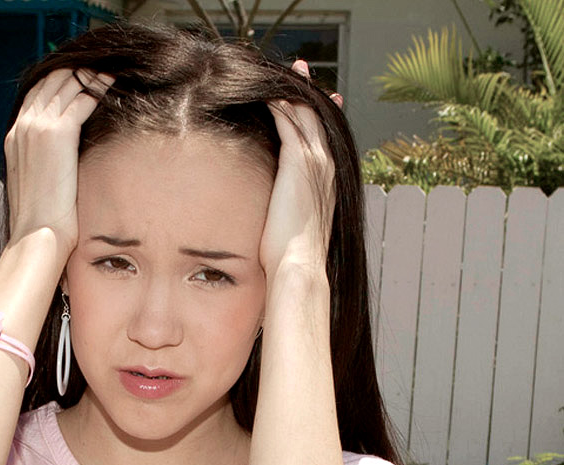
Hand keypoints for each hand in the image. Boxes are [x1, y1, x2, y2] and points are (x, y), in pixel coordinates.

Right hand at [4, 68, 113, 262]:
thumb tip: (59, 163)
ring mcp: (39, 127)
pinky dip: (99, 89)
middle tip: (101, 66)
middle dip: (76, 71)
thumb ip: (42, 162)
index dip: (59, 80)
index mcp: (14, 136)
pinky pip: (82, 100)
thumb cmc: (41, 221)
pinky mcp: (58, 134)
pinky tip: (114, 86)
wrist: (38, 234)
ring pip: (67, 86)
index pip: (36, 93)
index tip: (80, 76)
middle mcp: (23, 125)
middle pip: (51, 81)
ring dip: (91, 76)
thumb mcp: (35, 184)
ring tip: (112, 72)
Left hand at [259, 60, 337, 279]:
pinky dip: (278, 104)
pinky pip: (288, 120)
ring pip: (304, 113)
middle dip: (308, 91)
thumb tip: (283, 224)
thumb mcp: (297, 230)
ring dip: (291, 92)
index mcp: (328, 183)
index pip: (324, 137)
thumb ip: (294, 215)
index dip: (318, 114)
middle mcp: (327, 167)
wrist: (299, 265)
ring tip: (281, 72)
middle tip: (300, 68)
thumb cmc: (294, 258)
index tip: (315, 97)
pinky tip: (265, 92)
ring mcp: (315, 162)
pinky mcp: (298, 161)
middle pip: (318, 117)